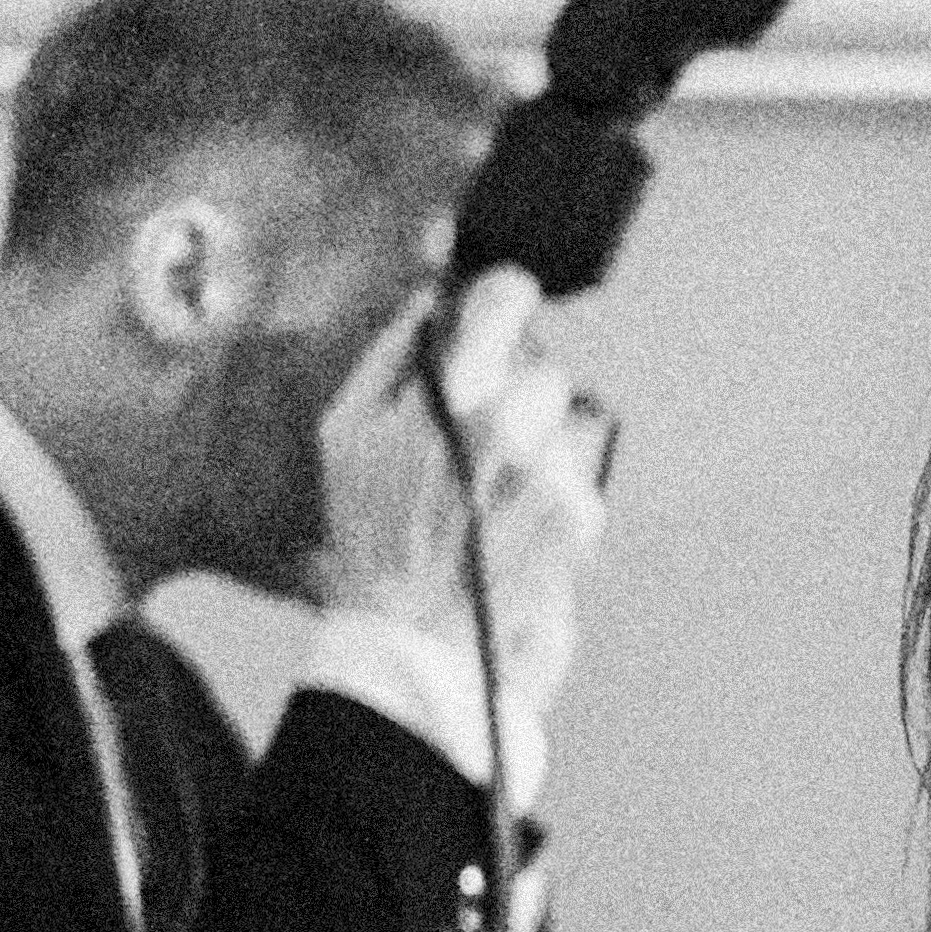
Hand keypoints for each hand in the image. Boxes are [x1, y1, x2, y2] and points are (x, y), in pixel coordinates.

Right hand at [309, 265, 610, 726]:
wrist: (414, 633)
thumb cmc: (372, 530)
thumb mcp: (345, 433)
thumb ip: (390, 355)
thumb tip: (428, 298)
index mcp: (445, 395)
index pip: (506, 302)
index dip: (507, 298)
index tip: (506, 306)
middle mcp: (508, 426)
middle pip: (548, 366)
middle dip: (520, 391)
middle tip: (488, 430)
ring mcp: (553, 473)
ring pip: (574, 422)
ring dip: (545, 444)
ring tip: (498, 488)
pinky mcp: (582, 516)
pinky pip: (584, 476)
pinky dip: (557, 493)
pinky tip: (514, 523)